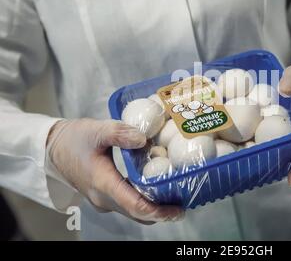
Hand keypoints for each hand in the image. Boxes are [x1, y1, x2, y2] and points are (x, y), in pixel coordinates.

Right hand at [46, 118, 183, 223]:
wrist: (53, 148)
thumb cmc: (74, 139)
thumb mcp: (96, 129)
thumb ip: (120, 133)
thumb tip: (144, 139)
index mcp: (104, 184)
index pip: (135, 205)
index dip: (159, 210)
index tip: (178, 210)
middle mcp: (104, 199)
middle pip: (138, 213)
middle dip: (162, 212)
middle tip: (184, 203)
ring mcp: (104, 200)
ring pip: (134, 211)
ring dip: (155, 208)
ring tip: (176, 196)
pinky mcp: (105, 197)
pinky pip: (128, 205)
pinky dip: (145, 202)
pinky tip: (158, 188)